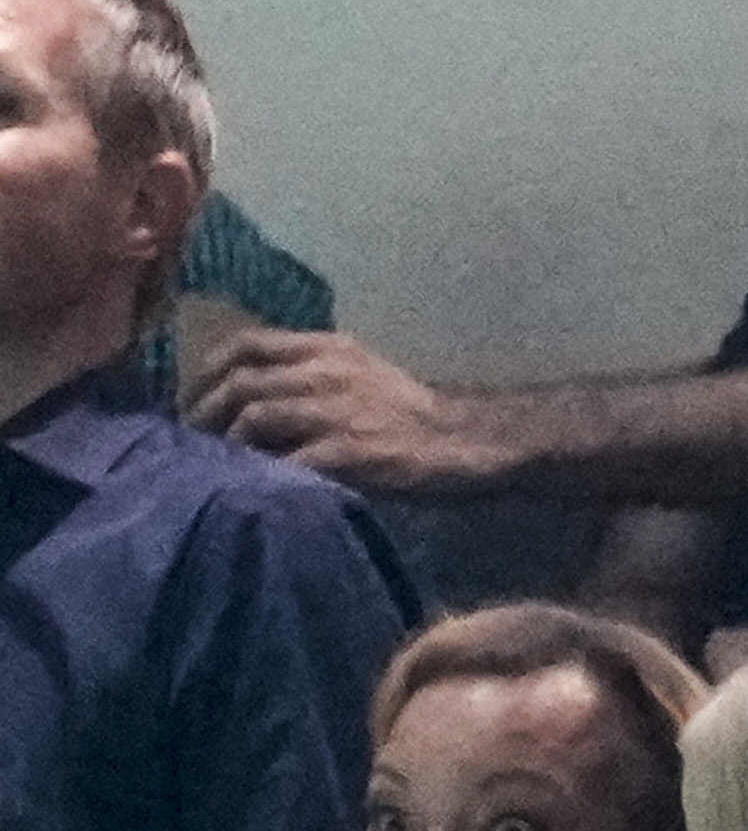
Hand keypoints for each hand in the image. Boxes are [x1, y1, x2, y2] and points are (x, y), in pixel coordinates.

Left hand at [189, 331, 500, 492]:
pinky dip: (262, 473)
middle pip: (241, 382)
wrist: (469, 442)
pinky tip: (255, 487)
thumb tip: (251, 398)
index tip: (195, 399)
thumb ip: (311, 374)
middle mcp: (327, 371)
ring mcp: (337, 410)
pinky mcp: (349, 451)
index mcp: (328, 348)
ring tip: (217, 467)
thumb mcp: (360, 374)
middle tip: (195, 443)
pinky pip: (287, 460)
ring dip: (228, 444)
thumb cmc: (412, 415)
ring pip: (254, 416)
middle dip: (206, 413)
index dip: (208, 370)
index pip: (247, 343)